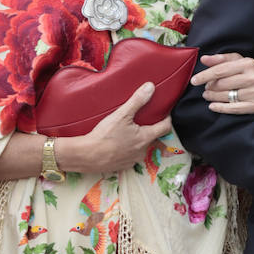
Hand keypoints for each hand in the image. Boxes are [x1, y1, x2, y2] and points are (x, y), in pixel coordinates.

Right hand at [56, 83, 172, 174]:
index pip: (165, 128)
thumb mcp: (122, 114)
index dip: (166, 119)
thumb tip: (150, 87)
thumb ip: (137, 101)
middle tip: (141, 120)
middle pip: (152, 137)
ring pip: (140, 147)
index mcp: (145, 138)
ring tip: (127, 131)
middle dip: (149, 129)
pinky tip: (117, 144)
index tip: (164, 113)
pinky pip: (129, 156)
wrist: (87, 155)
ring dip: (137, 140)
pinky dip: (126, 149)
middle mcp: (142, 151)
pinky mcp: (123, 166)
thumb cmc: (105, 136)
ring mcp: (133, 160)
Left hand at [189, 52, 253, 112]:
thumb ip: (222, 59)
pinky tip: (213, 106)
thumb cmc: (252, 75)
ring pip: (226, 96)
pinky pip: (233, 108)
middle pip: (222, 84)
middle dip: (210, 87)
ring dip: (213, 97)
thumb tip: (203, 59)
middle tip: (206, 89)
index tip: (194, 80)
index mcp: (248, 64)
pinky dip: (220, 108)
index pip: (221, 70)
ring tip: (208, 96)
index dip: (205, 75)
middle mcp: (253, 77)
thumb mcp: (240, 62)